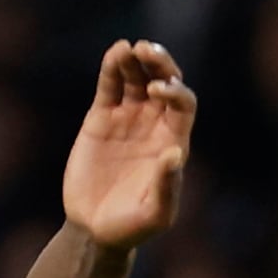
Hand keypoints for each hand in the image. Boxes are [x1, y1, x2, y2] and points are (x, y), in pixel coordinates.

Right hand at [65, 41, 196, 251]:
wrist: (95, 229)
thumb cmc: (132, 227)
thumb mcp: (155, 215)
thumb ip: (166, 187)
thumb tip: (174, 154)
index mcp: (173, 142)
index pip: (183, 104)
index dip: (174, 91)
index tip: (157, 91)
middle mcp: (153, 125)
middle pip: (164, 81)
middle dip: (159, 63)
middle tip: (147, 50)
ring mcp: (127, 118)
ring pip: (136, 77)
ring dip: (135, 60)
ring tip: (127, 49)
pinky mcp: (101, 118)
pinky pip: (110, 86)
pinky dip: (112, 68)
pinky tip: (116, 53)